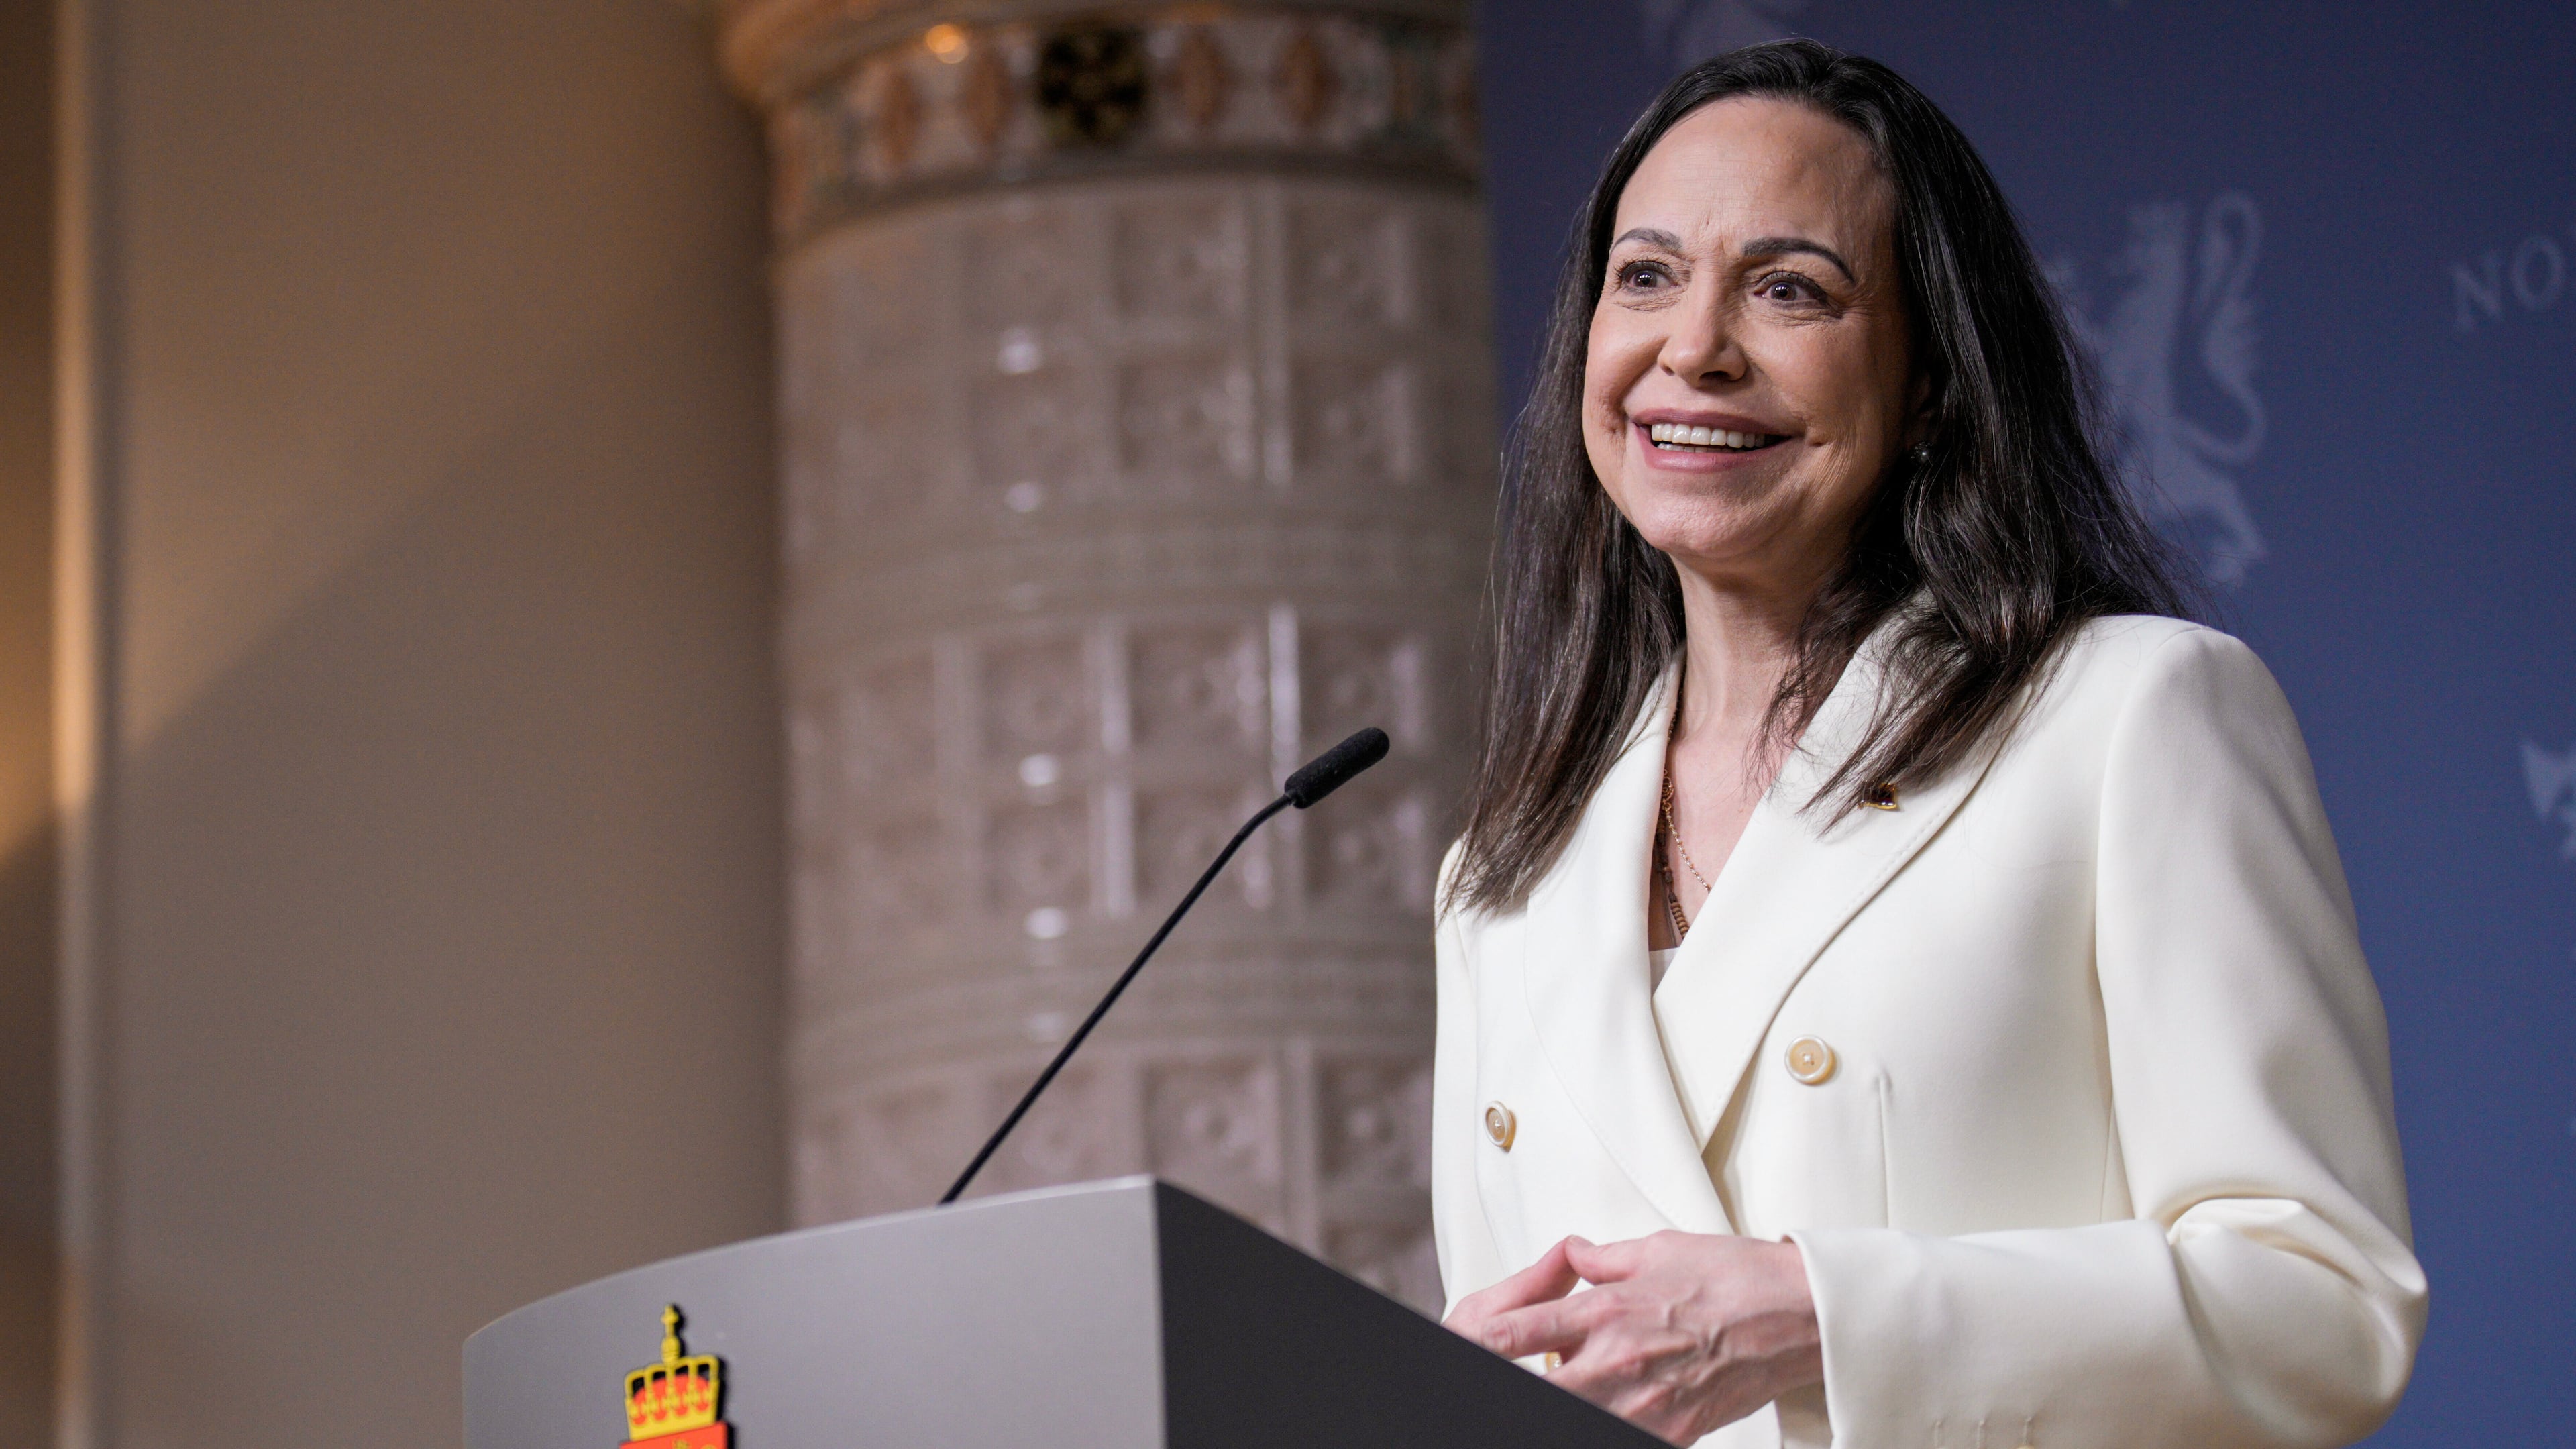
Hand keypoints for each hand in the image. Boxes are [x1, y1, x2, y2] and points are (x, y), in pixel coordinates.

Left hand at [1443, 1232, 1821, 1445]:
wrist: (1798, 1314)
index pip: (1514, 1335)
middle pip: (1536, 1390)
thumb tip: (1571, 1258)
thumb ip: (1601, 1260)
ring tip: (1563, 1386)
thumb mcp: (1657, 1249)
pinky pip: (1622, 1435)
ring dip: (1562, 1402)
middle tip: (1512, 1377)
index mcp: (1605, 1311)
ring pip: (1575, 1417)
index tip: (1459, 1348)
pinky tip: (1608, 1407)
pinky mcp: (1674, 1433)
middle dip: (1513, 1385)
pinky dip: (1608, 1423)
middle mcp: (1616, 1361)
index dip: (1477, 1346)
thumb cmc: (1735, 1277)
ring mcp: (1644, 1404)